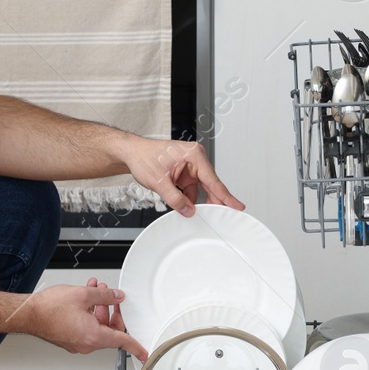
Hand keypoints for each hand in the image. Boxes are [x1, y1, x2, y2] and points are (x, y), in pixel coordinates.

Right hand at [20, 279, 147, 361]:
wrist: (28, 314)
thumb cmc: (49, 309)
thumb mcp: (84, 295)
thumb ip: (105, 295)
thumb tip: (116, 296)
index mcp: (93, 336)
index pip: (122, 342)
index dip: (136, 347)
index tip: (144, 353)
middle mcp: (86, 344)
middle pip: (109, 330)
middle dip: (112, 311)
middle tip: (112, 298)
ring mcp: (76, 343)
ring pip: (96, 326)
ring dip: (98, 308)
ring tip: (95, 290)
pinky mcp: (68, 339)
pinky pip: (85, 328)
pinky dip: (88, 313)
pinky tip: (85, 298)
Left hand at [120, 137, 243, 217]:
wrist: (132, 153)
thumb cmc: (143, 157)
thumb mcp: (158, 181)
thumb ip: (175, 198)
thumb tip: (188, 210)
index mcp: (194, 155)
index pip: (213, 180)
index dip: (225, 196)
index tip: (237, 206)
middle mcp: (195, 159)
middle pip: (210, 184)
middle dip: (214, 200)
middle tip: (222, 216)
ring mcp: (190, 166)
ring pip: (201, 188)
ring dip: (198, 201)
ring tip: (198, 212)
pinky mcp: (185, 172)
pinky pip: (192, 188)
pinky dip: (189, 198)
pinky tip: (187, 206)